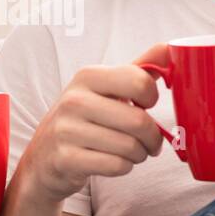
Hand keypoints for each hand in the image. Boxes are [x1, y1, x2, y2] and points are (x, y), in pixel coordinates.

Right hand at [18, 42, 170, 203]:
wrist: (44, 156)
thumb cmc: (84, 118)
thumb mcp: (106, 88)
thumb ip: (139, 69)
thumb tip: (170, 47)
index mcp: (88, 76)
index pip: (140, 81)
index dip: (152, 98)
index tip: (145, 105)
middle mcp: (74, 100)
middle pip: (139, 121)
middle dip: (153, 137)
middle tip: (149, 141)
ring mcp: (67, 130)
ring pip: (130, 147)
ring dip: (139, 154)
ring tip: (131, 151)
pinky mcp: (66, 158)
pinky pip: (116, 166)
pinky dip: (124, 167)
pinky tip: (114, 161)